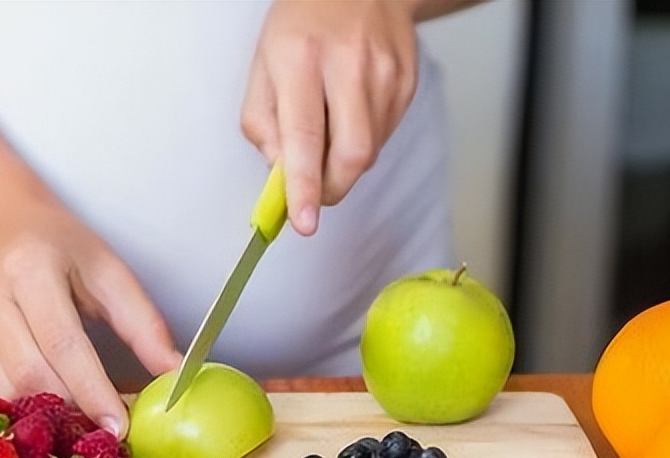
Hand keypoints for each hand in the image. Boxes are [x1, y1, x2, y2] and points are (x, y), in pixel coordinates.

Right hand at [0, 199, 180, 437]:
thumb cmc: (58, 248)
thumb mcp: (108, 272)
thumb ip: (143, 324)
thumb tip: (175, 374)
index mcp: (30, 271)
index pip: (63, 343)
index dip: (92, 391)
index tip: (119, 426)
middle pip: (30, 375)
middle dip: (71, 412)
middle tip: (105, 435)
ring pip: (5, 394)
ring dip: (45, 421)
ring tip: (81, 431)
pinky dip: (20, 418)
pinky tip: (48, 423)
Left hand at [241, 0, 420, 235]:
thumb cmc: (303, 24)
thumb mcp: (263, 64)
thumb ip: (262, 122)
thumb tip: (280, 173)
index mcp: (302, 59)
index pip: (304, 137)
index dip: (304, 187)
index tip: (303, 221)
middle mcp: (349, 65)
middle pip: (351, 155)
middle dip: (331, 189)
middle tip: (314, 192)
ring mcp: (386, 74)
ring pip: (369, 151)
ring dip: (344, 160)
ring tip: (329, 126)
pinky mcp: (407, 82)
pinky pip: (384, 134)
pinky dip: (362, 139)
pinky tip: (351, 110)